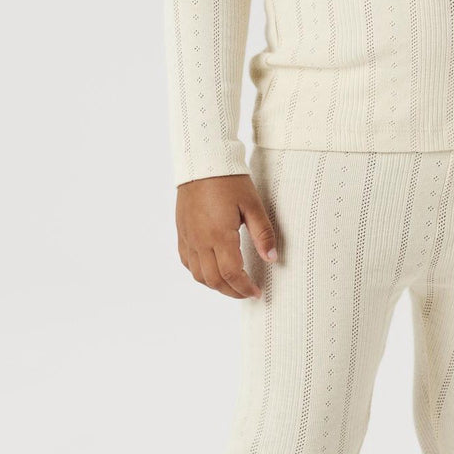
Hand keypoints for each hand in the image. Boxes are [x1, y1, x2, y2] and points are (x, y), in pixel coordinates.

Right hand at [176, 175, 277, 298]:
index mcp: (219, 234)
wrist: (202, 161)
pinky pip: (187, 262)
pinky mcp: (182, 233)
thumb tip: (271, 259)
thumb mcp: (253, 205)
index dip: (245, 288)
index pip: (231, 274)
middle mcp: (200, 240)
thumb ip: (263, 234)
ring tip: (233, 284)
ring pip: (199, 275)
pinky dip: (200, 273)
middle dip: (232, 291)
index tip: (256, 292)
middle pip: (214, 280)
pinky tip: (213, 270)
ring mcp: (188, 237)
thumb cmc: (229, 180)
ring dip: (216, 285)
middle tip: (247, 292)